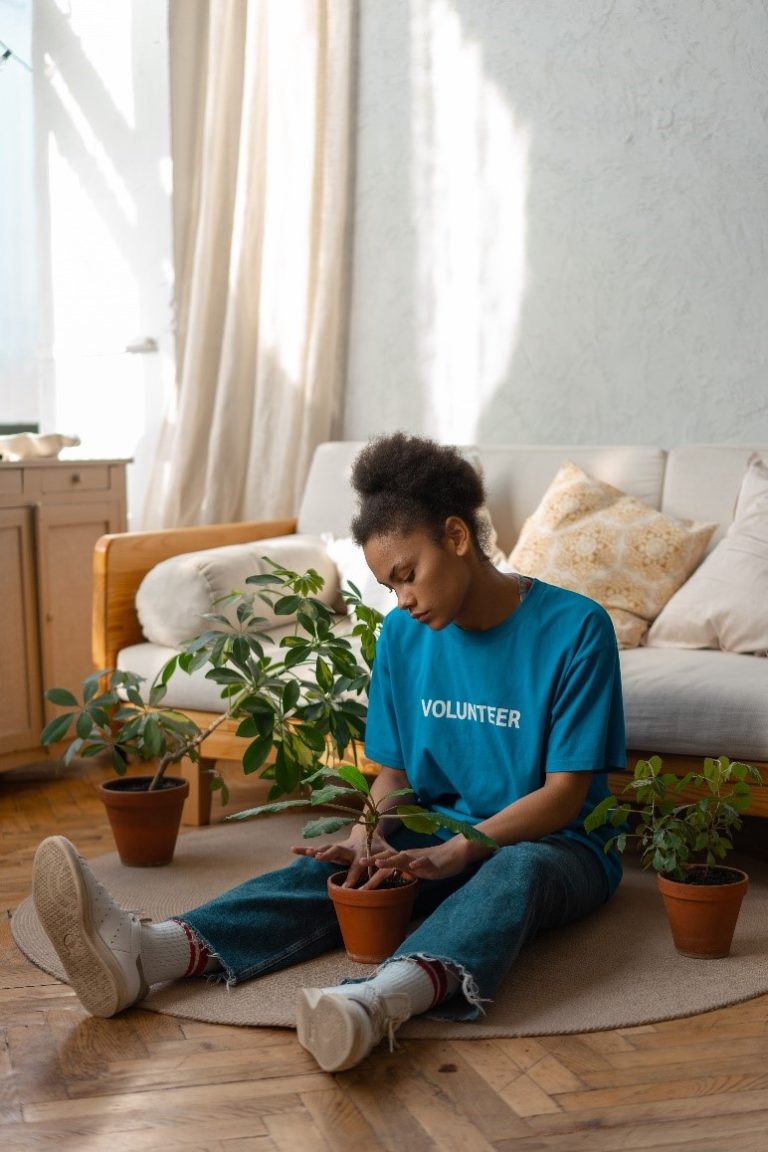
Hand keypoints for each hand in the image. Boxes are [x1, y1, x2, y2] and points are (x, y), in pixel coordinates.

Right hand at [291, 828, 395, 888]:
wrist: (368, 829)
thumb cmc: (379, 847)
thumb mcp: (388, 853)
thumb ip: (395, 862)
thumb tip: (412, 874)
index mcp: (361, 853)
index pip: (358, 866)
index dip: (355, 876)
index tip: (349, 888)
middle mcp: (348, 849)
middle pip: (338, 851)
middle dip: (329, 853)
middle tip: (319, 856)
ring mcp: (339, 847)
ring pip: (326, 847)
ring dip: (316, 849)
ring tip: (305, 852)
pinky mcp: (331, 848)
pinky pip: (317, 848)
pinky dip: (305, 849)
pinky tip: (293, 848)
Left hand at [363, 835, 487, 881]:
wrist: (457, 851)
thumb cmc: (437, 861)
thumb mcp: (418, 869)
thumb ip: (405, 871)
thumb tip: (393, 878)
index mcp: (405, 859)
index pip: (385, 861)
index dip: (371, 865)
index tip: (357, 869)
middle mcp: (410, 857)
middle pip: (389, 858)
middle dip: (374, 862)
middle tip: (359, 864)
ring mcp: (421, 858)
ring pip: (403, 858)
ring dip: (391, 860)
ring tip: (379, 862)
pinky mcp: (433, 861)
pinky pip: (425, 862)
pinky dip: (418, 864)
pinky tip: (412, 866)